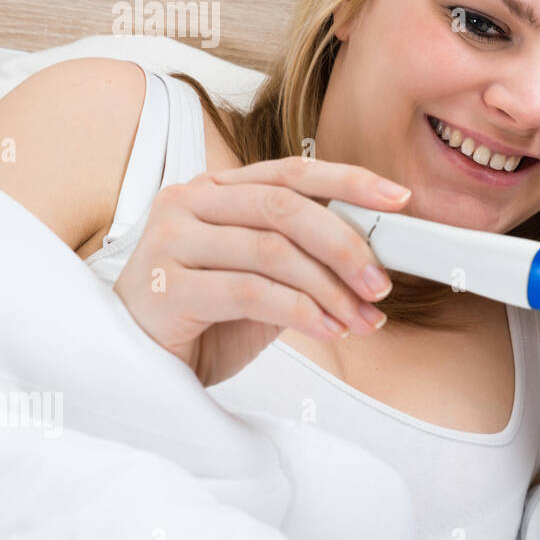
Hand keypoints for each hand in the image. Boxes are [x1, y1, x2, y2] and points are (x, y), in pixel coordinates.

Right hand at [113, 156, 410, 386]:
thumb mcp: (264, 277)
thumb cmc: (205, 317)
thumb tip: (374, 257)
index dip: (349, 180)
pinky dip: (301, 312)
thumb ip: (303, 255)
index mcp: (217, 189)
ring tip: (360, 317)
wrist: (141, 368)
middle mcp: (189, 203)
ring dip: (329, 288)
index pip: (291, 171)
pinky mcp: (164, 287)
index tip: (397, 199)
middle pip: (285, 207)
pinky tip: (327, 330)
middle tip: (380, 282)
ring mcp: (170, 242)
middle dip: (345, 245)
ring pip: (272, 250)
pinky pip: (250, 292)